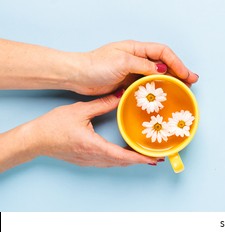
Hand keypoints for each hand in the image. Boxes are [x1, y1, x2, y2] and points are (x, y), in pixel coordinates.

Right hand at [25, 93, 158, 166]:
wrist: (34, 140)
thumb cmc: (53, 126)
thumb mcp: (80, 110)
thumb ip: (103, 104)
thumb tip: (121, 94)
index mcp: (93, 146)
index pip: (122, 156)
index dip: (140, 158)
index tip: (154, 157)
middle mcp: (93, 157)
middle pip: (122, 162)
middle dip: (141, 160)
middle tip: (157, 155)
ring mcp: (89, 161)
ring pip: (115, 164)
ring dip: (131, 160)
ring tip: (146, 155)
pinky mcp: (85, 160)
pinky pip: (107, 162)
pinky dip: (120, 159)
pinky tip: (126, 154)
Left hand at [72, 40, 198, 95]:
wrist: (76, 75)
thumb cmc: (96, 65)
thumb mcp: (122, 62)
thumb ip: (144, 65)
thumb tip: (162, 69)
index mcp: (136, 48)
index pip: (163, 52)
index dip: (177, 62)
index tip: (186, 75)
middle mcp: (137, 57)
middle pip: (164, 62)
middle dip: (180, 71)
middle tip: (192, 82)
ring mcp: (133, 70)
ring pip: (158, 74)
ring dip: (172, 80)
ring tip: (183, 88)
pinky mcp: (128, 81)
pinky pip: (148, 84)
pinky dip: (159, 88)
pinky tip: (165, 94)